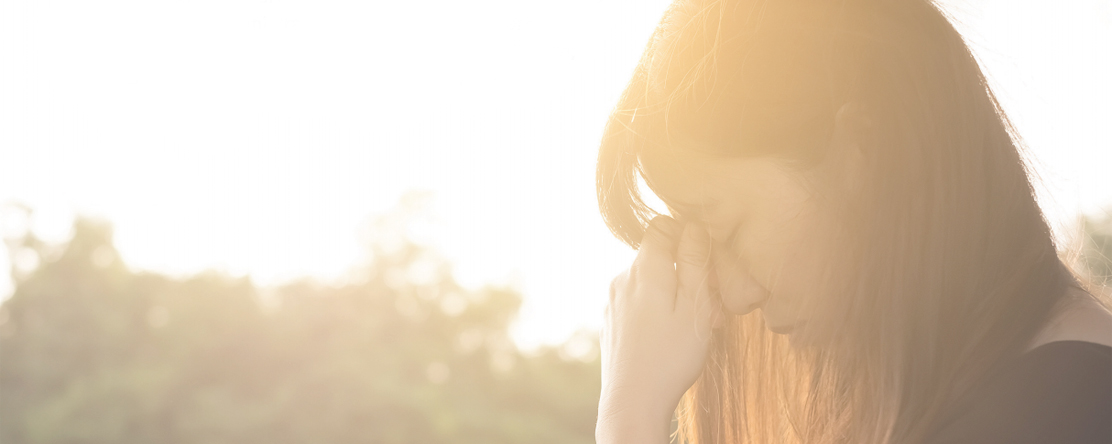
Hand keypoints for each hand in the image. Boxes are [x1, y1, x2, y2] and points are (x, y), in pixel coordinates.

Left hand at [597, 215, 722, 442]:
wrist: (632, 402)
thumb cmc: (670, 357)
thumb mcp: (695, 307)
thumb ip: (695, 263)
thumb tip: (694, 227)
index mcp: (644, 269)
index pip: (662, 226)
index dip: (687, 236)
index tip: (706, 262)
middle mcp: (622, 278)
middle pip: (658, 256)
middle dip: (686, 273)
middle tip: (711, 305)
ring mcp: (613, 300)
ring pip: (650, 282)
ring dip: (675, 295)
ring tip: (696, 326)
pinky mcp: (612, 321)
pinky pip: (639, 302)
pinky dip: (659, 311)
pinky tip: (673, 338)